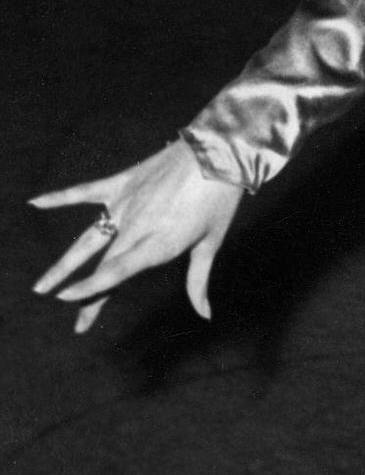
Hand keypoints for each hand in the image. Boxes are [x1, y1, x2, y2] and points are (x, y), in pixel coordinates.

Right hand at [30, 137, 243, 333]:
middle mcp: (137, 225)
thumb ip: (198, 280)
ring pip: (87, 238)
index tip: (68, 302)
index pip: (117, 273)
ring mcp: (127, 202)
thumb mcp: (212, 241)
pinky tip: (35, 203)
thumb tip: (204, 314)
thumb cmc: (220, 198)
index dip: (91, 290)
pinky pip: (86, 191)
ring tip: (41, 286)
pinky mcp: (124, 181)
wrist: (220, 149)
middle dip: (86, 295)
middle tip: (77, 325)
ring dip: (64, 263)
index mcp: (159, 242)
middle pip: (103, 265)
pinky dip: (60, 197)